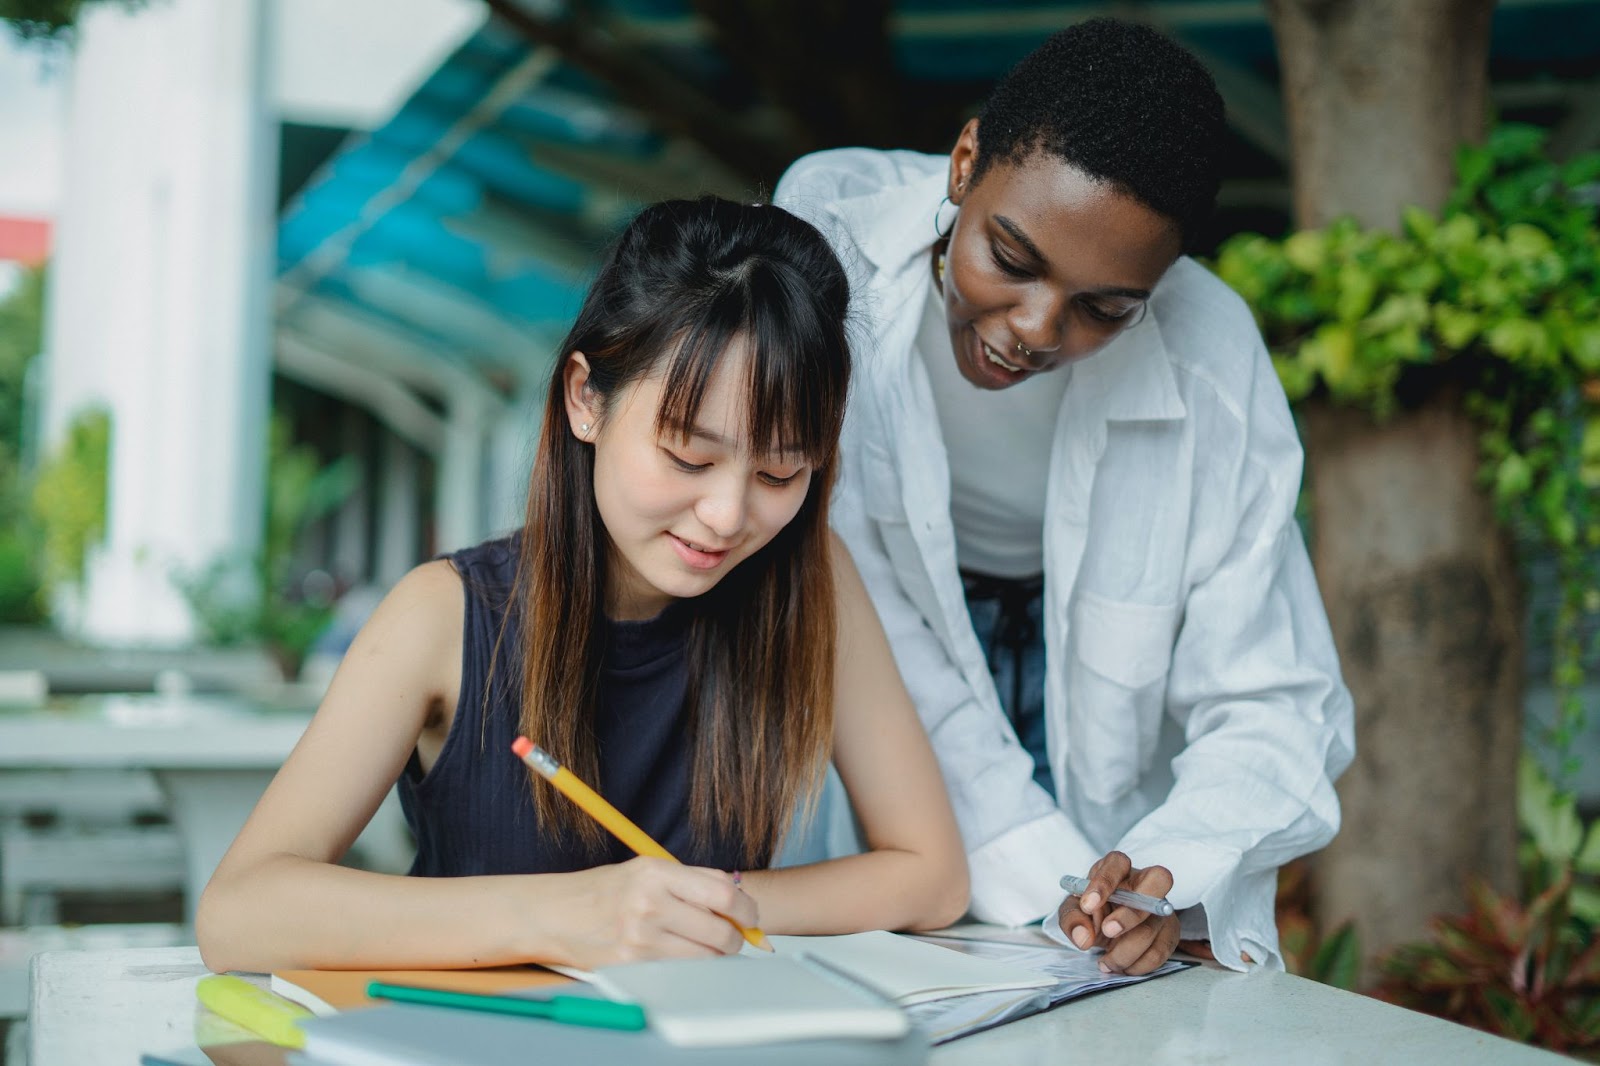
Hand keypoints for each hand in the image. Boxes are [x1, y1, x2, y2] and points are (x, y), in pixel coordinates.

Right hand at [550, 857, 756, 967]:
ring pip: (705, 957)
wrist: (554, 915)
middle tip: (732, 937)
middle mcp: (649, 904)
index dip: (746, 909)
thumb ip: (693, 879)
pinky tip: (678, 954)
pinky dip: (688, 966)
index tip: (750, 916)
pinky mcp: (632, 966)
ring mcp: (640, 938)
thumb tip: (739, 894)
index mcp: (657, 873)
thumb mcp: (647, 869)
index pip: (723, 893)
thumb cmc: (605, 891)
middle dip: (735, 939)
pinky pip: (679, 972)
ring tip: (702, 945)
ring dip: (714, 956)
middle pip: (720, 932)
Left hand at [1057, 851, 1179, 975]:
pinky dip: (1137, 965)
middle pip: (1157, 881)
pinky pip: (1158, 952)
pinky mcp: (1170, 931)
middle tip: (1108, 932)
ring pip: (1151, 927)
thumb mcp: (1075, 910)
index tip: (1087, 905)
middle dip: (1131, 914)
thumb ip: (1073, 918)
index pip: (1117, 863)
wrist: (1109, 928)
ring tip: (1106, 961)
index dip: (1104, 882)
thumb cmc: (1094, 911)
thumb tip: (1082, 937)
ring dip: (1124, 952)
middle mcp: (1144, 881)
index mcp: (1117, 868)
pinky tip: (1122, 966)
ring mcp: (1161, 906)